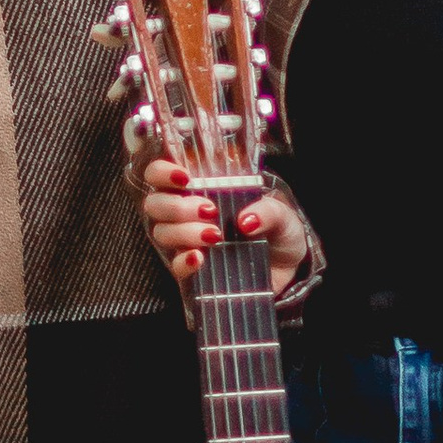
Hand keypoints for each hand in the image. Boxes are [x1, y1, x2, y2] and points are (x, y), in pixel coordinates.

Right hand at [135, 155, 310, 299]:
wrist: (288, 267)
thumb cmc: (278, 230)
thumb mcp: (281, 214)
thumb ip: (268, 211)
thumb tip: (245, 221)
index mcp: (200, 188)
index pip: (160, 174)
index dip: (162, 172)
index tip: (184, 178)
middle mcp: (186, 213)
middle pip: (154, 204)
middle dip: (177, 206)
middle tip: (209, 210)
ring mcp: (187, 242)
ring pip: (162, 233)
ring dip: (184, 232)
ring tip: (215, 235)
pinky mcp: (193, 270)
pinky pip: (175, 266)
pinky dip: (184, 261)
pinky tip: (200, 258)